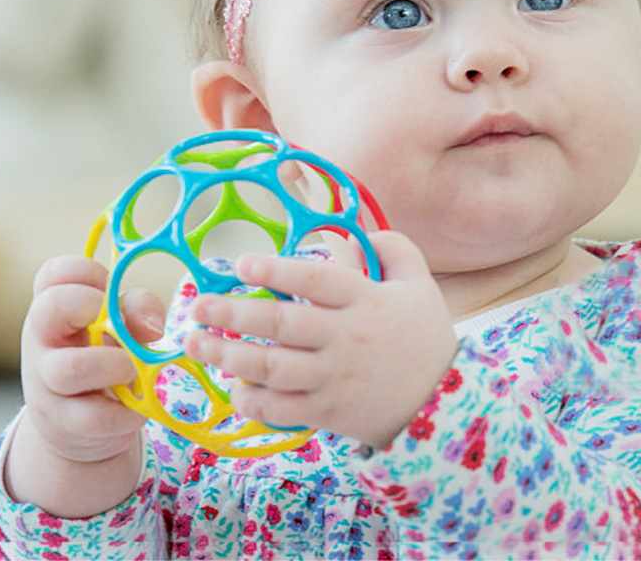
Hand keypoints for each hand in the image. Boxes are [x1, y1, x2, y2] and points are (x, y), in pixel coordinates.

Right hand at [5, 255, 164, 515]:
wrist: (82, 426)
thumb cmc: (105, 356)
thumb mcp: (121, 325)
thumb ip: (137, 309)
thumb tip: (152, 326)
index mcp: (53, 306)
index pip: (54, 273)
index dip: (88, 272)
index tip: (110, 288)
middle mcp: (40, 340)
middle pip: (51, 307)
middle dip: (97, 308)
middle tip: (122, 326)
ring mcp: (44, 383)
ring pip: (72, 368)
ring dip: (118, 365)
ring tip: (137, 369)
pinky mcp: (61, 424)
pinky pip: (94, 417)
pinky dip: (126, 411)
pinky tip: (136, 407)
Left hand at [185, 231, 456, 448]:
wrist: (444, 402)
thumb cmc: (423, 336)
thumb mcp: (419, 283)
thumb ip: (393, 247)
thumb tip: (358, 227)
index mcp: (365, 301)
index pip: (317, 281)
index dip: (277, 270)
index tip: (242, 263)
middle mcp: (346, 338)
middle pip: (284, 324)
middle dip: (236, 314)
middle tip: (199, 306)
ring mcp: (335, 378)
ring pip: (274, 367)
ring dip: (230, 355)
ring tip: (196, 343)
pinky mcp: (329, 412)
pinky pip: (283, 409)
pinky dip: (254, 400)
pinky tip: (233, 386)